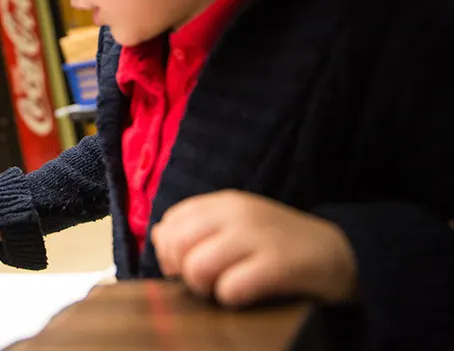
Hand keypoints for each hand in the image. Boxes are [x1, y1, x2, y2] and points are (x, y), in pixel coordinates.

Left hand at [151, 190, 357, 306]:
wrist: (342, 253)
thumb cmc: (280, 244)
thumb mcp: (237, 225)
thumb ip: (198, 227)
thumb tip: (157, 235)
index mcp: (224, 202)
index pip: (171, 222)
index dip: (170, 250)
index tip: (185, 266)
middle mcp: (237, 213)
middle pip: (177, 244)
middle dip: (182, 271)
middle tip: (204, 282)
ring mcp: (258, 237)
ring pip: (197, 266)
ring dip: (205, 287)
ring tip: (224, 290)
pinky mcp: (278, 265)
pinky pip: (231, 287)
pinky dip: (231, 298)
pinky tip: (245, 296)